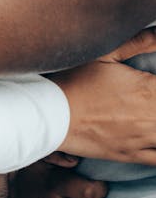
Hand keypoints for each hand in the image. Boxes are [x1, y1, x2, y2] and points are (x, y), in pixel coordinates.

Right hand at [53, 29, 155, 163]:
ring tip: (151, 114)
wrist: (51, 115)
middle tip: (149, 98)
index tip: (152, 83)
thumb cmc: (75, 81)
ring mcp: (142, 139)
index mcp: (148, 89)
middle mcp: (151, 117)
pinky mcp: (131, 155)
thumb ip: (138, 42)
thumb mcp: (104, 55)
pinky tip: (154, 138)